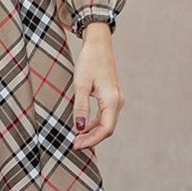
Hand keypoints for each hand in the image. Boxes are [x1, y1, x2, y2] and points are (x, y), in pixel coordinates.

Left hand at [72, 22, 123, 149]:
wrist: (98, 44)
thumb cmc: (89, 61)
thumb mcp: (81, 84)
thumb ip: (81, 107)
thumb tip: (79, 128)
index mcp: (112, 100)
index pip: (105, 129)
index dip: (91, 140)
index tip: (75, 145)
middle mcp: (118, 101)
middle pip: (107, 128)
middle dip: (91, 139)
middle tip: (74, 145)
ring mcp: (116, 99)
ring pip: (106, 123)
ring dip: (92, 132)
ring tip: (76, 138)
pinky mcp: (112, 96)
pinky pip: (105, 115)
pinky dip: (94, 124)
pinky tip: (83, 127)